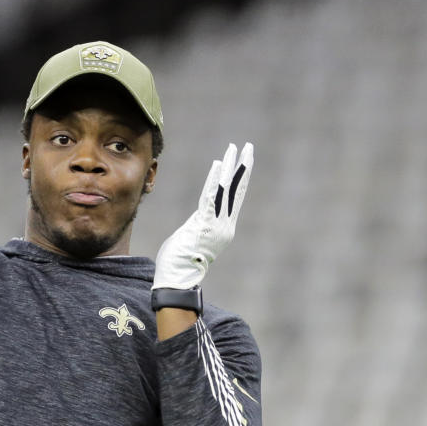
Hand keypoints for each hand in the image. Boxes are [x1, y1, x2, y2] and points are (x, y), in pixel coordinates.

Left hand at [153, 143, 253, 289]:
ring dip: (230, 167)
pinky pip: (211, 197)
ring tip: (236, 148)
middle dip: (243, 166)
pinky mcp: (205, 223)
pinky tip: (218, 164)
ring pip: (226, 190)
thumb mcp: (193, 238)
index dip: (239, 178)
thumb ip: (200, 224)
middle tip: (249, 147)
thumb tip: (200, 218)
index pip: (234, 197)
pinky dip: (214, 179)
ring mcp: (217, 224)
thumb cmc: (179, 262)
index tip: (243, 161)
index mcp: (224, 228)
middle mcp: (225, 225)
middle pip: (236, 189)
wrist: (177, 278)